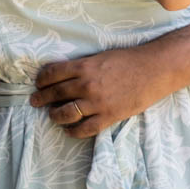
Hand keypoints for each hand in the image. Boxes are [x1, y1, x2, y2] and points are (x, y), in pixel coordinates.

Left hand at [29, 46, 160, 137]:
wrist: (154, 70)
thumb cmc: (129, 60)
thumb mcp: (101, 57)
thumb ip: (83, 67)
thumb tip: (65, 75)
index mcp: (83, 67)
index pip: (52, 74)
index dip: (41, 80)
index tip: (38, 84)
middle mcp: (86, 85)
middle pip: (55, 93)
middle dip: (41, 98)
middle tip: (35, 101)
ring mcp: (97, 102)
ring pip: (65, 113)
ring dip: (55, 116)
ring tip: (52, 116)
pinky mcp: (108, 116)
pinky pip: (84, 129)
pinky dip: (73, 131)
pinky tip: (69, 130)